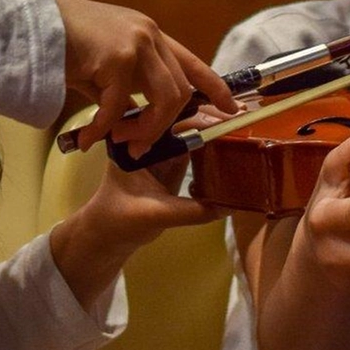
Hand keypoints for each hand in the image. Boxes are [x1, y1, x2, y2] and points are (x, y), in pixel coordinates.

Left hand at [48, 108, 227, 310]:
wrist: (108, 234)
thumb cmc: (119, 220)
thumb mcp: (154, 215)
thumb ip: (189, 212)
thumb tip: (227, 207)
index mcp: (134, 140)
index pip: (167, 118)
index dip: (197, 115)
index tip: (224, 116)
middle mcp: (147, 136)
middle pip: (182, 117)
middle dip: (210, 115)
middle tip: (240, 116)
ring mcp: (160, 148)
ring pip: (190, 128)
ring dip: (213, 125)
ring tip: (241, 124)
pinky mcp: (171, 161)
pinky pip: (194, 146)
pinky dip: (211, 143)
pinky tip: (232, 142)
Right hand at [53, 0, 235, 155]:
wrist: (28, 22)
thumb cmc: (61, 44)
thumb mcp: (103, 64)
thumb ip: (125, 85)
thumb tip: (137, 118)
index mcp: (150, 35)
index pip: (194, 63)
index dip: (216, 88)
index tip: (231, 108)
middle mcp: (150, 35)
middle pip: (181, 91)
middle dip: (165, 126)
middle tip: (139, 147)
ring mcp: (136, 43)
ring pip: (166, 99)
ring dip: (145, 130)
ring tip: (121, 141)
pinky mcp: (117, 56)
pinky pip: (120, 106)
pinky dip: (105, 128)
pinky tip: (89, 137)